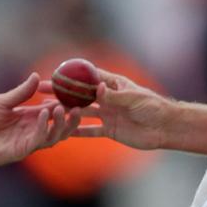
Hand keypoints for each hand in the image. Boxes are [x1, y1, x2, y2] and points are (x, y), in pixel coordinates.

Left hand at [0, 73, 79, 167]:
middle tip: (78, 106)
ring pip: (53, 136)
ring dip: (60, 124)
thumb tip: (36, 76)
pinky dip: (42, 128)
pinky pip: (37, 141)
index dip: (63, 103)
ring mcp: (28, 142)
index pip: (52, 111)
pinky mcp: (21, 151)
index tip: (72, 93)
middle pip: (59, 127)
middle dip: (70, 118)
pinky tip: (43, 116)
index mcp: (29, 118)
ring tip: (62, 109)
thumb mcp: (2, 101)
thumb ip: (21, 92)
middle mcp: (32, 131)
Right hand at [41, 68, 168, 150]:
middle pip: (78, 94)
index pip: (87, 77)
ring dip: (65, 111)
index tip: (53, 73)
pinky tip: (62, 132)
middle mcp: (106, 98)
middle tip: (40, 91)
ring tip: (46, 111)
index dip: (71, 75)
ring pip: (81, 112)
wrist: (165, 128)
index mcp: (112, 85)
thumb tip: (97, 88)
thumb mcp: (134, 98)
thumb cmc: (153, 107)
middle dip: (60, 93)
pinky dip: (77, 132)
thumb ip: (114, 95)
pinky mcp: (109, 130)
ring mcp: (106, 114)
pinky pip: (90, 131)